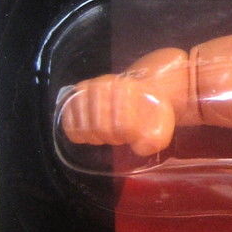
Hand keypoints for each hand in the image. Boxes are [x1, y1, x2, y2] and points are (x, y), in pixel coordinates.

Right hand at [59, 74, 176, 156]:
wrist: (138, 91)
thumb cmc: (149, 112)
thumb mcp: (161, 126)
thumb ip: (155, 140)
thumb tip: (139, 147)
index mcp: (129, 87)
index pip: (122, 126)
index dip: (128, 137)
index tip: (133, 134)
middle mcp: (104, 83)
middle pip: (101, 128)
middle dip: (112, 138)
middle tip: (120, 136)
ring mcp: (86, 89)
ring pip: (84, 129)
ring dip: (96, 137)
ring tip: (108, 132)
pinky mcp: (73, 97)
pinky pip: (69, 126)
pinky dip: (80, 134)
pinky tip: (92, 131)